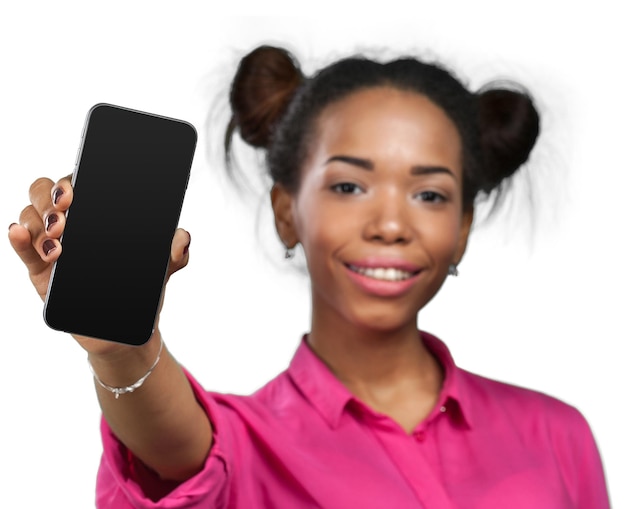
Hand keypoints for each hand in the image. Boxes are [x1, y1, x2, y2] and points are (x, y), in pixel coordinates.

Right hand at [8, 175, 190, 354]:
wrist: (123, 328)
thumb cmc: (139, 289)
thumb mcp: (160, 269)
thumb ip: (174, 252)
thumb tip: (181, 239)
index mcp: (97, 215)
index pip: (77, 184)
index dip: (70, 182)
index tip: (74, 193)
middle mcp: (71, 224)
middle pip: (45, 193)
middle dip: (49, 200)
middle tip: (64, 219)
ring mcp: (52, 246)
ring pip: (31, 217)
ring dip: (38, 225)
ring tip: (57, 247)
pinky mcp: (40, 270)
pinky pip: (22, 249)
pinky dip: (17, 239)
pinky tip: (18, 233)